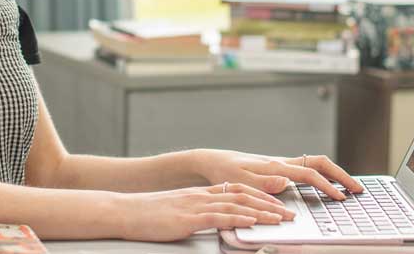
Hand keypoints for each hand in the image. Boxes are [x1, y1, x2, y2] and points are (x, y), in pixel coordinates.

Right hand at [117, 182, 295, 241]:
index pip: (238, 191)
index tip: (277, 204)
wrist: (125, 211)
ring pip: (236, 205)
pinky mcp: (188, 218)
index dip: (260, 196)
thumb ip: (197, 212)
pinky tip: (251, 221)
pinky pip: (218, 217)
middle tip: (288, 213)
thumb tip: (214, 220)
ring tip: (280, 218)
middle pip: (243, 195)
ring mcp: (195, 206)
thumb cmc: (148, 214)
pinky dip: (238, 218)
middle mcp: (201, 196)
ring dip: (261, 212)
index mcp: (200, 193)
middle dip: (269, 204)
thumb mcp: (177, 209)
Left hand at [194, 149, 363, 200]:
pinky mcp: (278, 168)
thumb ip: (264, 182)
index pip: (309, 174)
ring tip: (350, 187)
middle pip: (320, 163)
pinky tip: (327, 184)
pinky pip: (307, 169)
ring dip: (334, 174)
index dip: (327, 186)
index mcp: (276, 165)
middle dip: (341, 175)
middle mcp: (282, 162)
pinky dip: (322, 175)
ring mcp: (282, 164)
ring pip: (315, 164)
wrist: (213, 161)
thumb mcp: (240, 179)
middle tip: (359, 189)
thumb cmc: (224, 171)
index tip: (341, 197)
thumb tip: (286, 181)